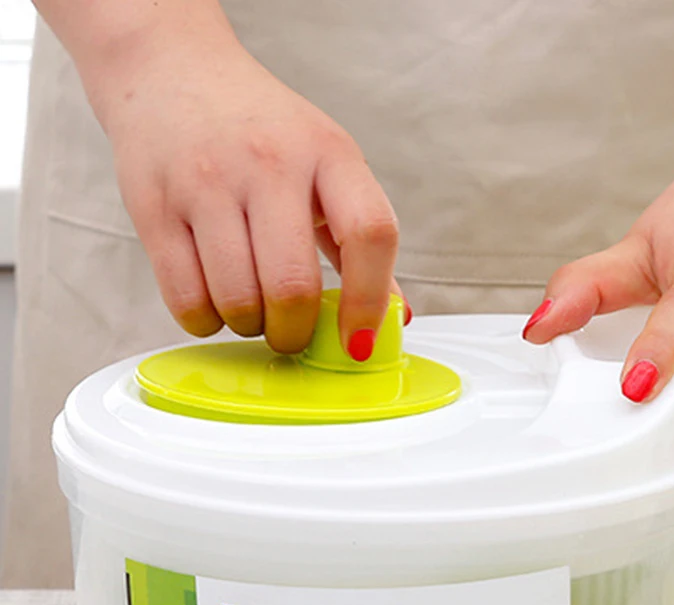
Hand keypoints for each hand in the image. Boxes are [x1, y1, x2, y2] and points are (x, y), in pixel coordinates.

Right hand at [93, 29, 399, 354]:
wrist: (169, 67)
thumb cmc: (262, 131)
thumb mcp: (326, 165)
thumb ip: (360, 240)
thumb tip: (393, 318)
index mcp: (328, 153)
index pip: (370, 234)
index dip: (369, 301)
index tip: (358, 341)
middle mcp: (269, 162)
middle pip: (292, 287)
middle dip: (294, 333)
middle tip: (290, 331)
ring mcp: (206, 181)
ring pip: (237, 301)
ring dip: (249, 327)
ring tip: (249, 309)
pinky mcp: (152, 204)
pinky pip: (185, 298)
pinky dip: (205, 320)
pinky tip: (212, 302)